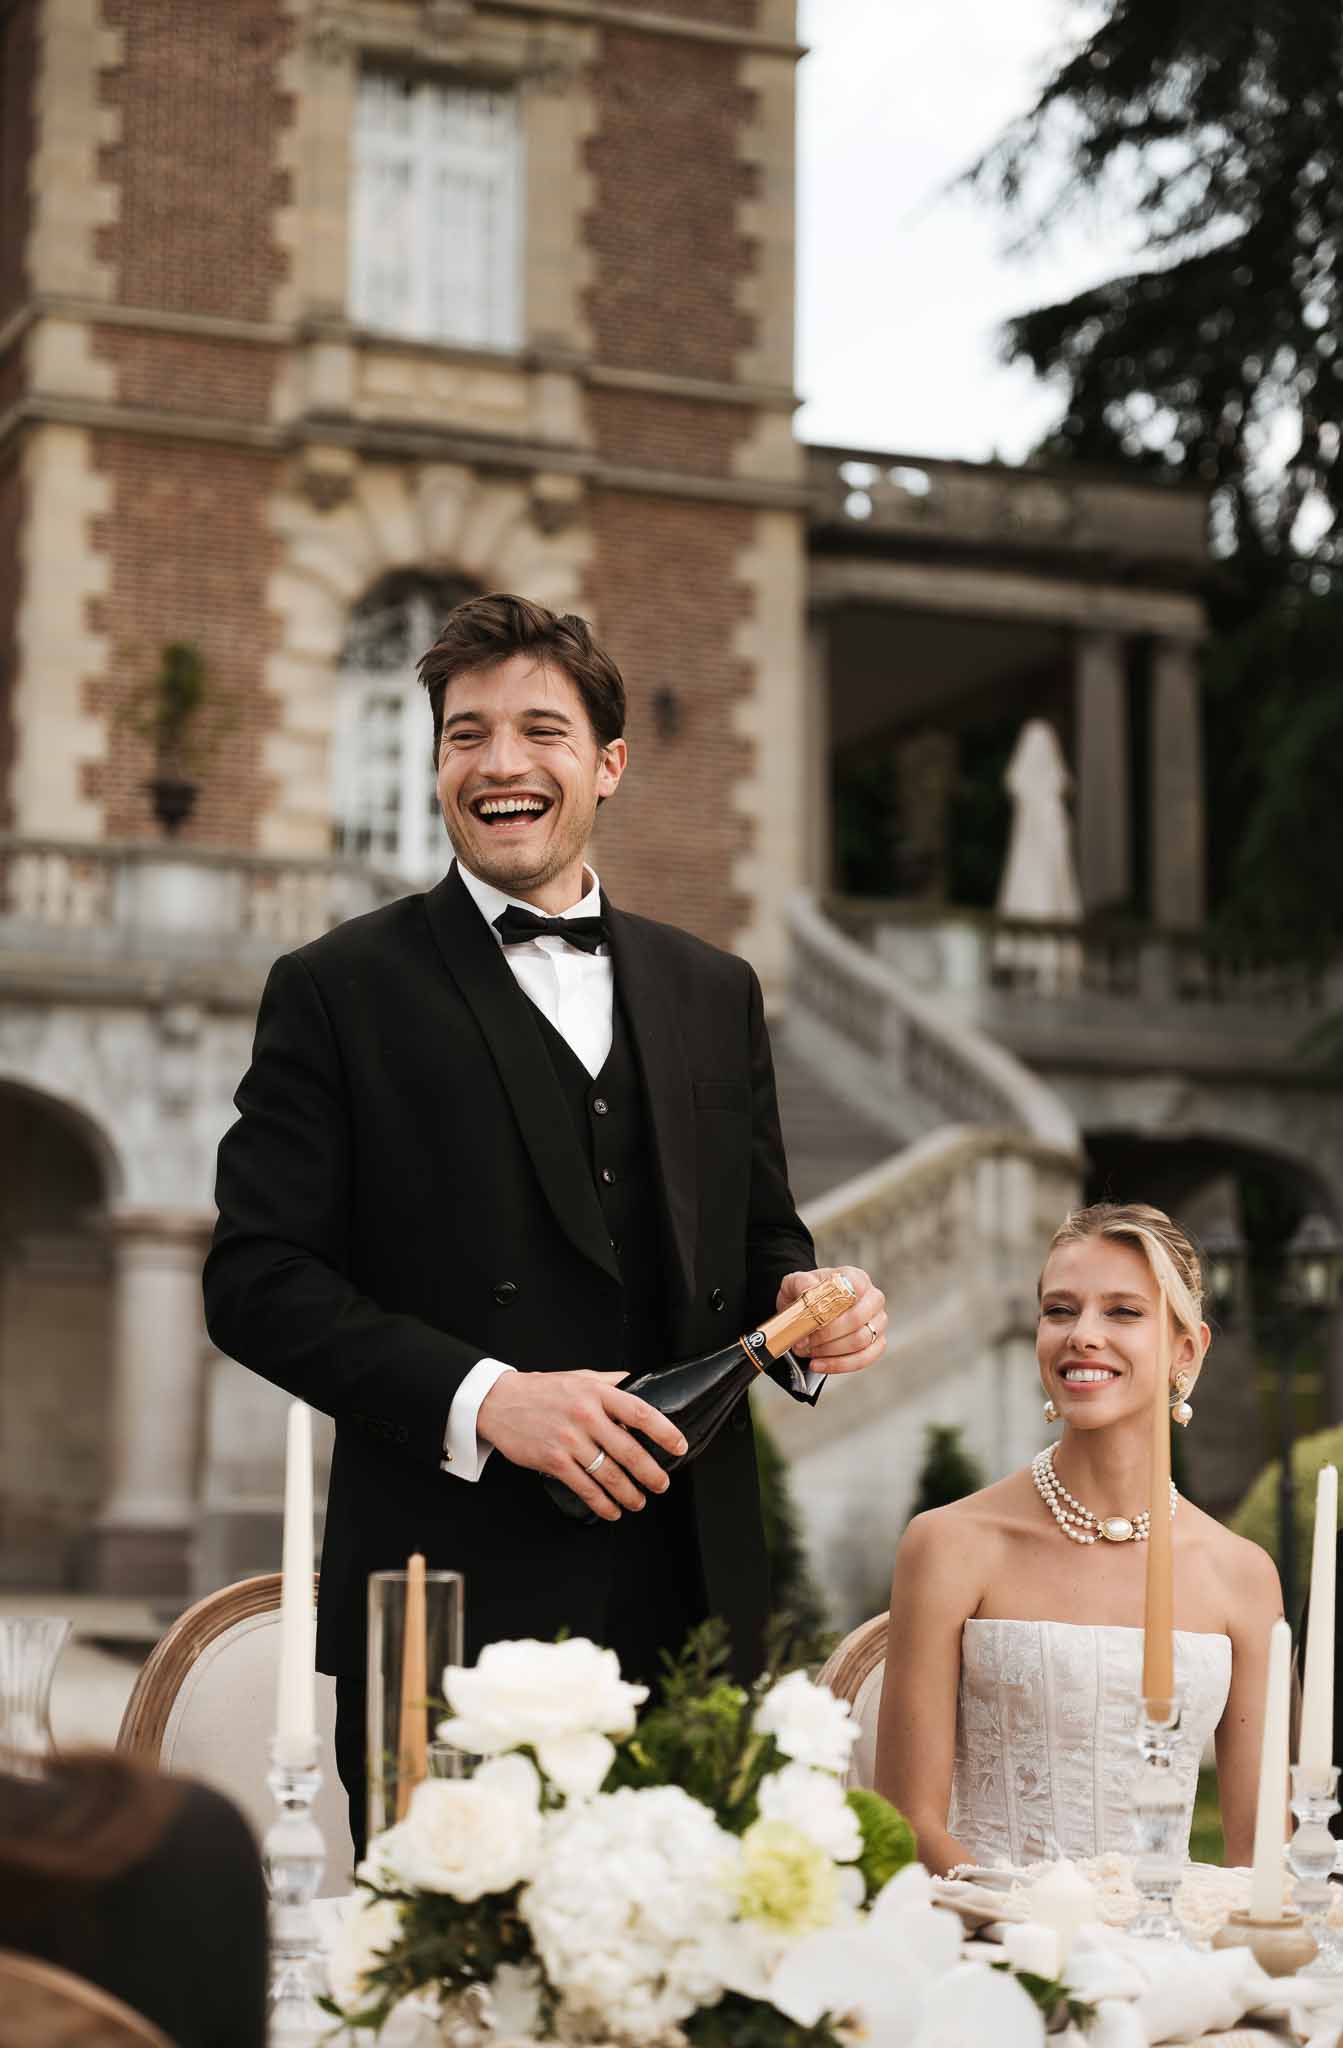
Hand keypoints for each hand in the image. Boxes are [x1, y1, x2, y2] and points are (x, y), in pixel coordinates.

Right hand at [476, 1369, 687, 1522]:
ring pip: (609, 1473)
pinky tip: (612, 1509)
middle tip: (661, 1484)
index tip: (679, 1446)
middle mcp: (586, 1415)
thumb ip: (610, 1382)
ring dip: (629, 1493)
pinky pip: (585, 1487)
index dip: (664, 1431)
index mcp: (597, 1392)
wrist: (499, 1402)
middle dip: (651, 1473)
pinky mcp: (554, 1460)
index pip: (640, 1412)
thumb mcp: (580, 1377)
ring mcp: (569, 1439)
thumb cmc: (542, 1390)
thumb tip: (637, 1384)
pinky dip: (602, 1503)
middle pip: (629, 1449)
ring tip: (639, 1501)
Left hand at [776, 1266, 885, 1373]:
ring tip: (808, 1351)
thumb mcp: (795, 1283)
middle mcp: (873, 1299)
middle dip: (827, 1335)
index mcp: (856, 1279)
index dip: (830, 1310)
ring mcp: (878, 1323)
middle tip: (804, 1341)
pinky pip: (863, 1360)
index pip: (852, 1293)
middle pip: (857, 1320)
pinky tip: (817, 1364)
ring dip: (830, 1351)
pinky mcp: (877, 1345)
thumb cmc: (808, 1295)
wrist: (810, 1309)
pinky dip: (837, 1365)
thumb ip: (800, 1283)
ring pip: (860, 1342)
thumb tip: (807, 1291)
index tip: (807, 1321)